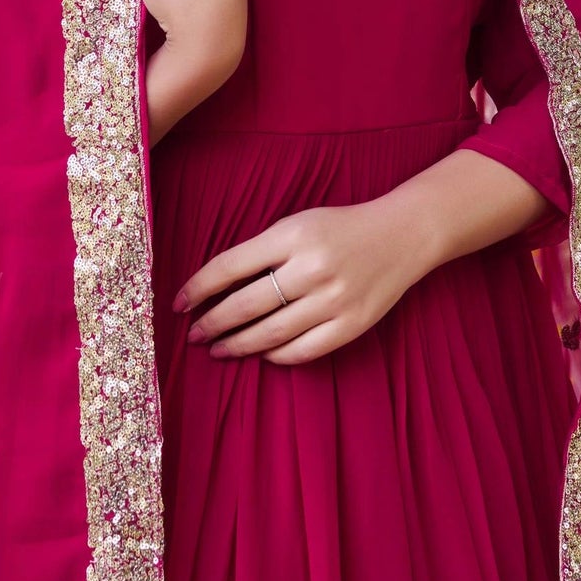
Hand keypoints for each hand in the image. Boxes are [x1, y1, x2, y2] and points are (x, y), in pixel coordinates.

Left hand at [174, 202, 415, 366]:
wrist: (401, 236)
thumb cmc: (340, 228)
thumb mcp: (297, 224)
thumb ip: (261, 252)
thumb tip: (215, 289)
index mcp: (293, 236)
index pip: (230, 266)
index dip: (199, 289)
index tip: (179, 305)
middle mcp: (312, 268)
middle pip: (246, 305)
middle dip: (213, 324)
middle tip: (194, 336)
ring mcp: (334, 300)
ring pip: (272, 333)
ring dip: (238, 344)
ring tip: (218, 349)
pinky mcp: (352, 325)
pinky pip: (304, 350)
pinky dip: (277, 355)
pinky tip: (262, 353)